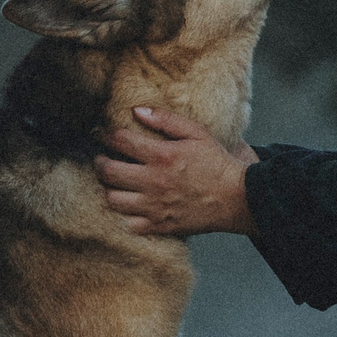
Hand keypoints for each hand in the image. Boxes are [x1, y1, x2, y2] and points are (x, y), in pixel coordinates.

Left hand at [94, 106, 258, 237]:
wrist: (237, 198)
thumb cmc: (217, 164)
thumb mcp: (197, 133)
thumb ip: (166, 120)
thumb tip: (137, 111)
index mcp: (162, 155)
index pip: (120, 141)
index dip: (104, 134)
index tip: (100, 133)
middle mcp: (154, 182)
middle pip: (108, 172)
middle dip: (99, 163)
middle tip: (101, 159)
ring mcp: (155, 206)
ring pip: (113, 199)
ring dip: (108, 189)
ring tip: (114, 183)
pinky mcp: (160, 225)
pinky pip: (128, 224)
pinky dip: (123, 215)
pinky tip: (128, 206)